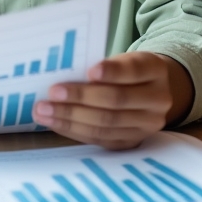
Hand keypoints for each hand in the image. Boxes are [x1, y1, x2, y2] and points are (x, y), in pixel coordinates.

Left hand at [32, 52, 193, 149]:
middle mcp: (157, 99)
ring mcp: (147, 125)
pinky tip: (56, 123)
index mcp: (155, 70)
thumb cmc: (126, 69)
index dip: (111, 72)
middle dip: (81, 97)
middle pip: (116, 100)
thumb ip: (102, 65)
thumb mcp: (122, 59)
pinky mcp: (133, 142)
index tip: (88, 71)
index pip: (133, 70)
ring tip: (44, 111)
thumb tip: (63, 72)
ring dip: (71, 118)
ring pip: (107, 123)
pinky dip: (75, 131)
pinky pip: (102, 139)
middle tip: (52, 93)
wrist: (151, 91)